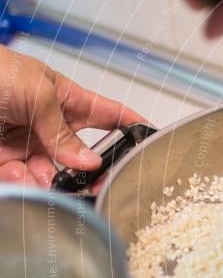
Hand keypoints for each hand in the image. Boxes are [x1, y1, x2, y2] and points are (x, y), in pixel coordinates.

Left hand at [0, 46, 144, 186]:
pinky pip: (23, 181)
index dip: (131, 126)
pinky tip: (25, 181)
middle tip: (98, 185)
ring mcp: (26, 146)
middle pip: (81, 156)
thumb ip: (63, 130)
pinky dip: (26, 185)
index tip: (153, 142)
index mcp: (64, 99)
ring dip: (55, 182)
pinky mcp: (3, 163)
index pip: (108, 115)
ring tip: (53, 184)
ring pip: (53, 175)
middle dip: (90, 172)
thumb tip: (87, 162)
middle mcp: (48, 126)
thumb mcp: (36, 92)